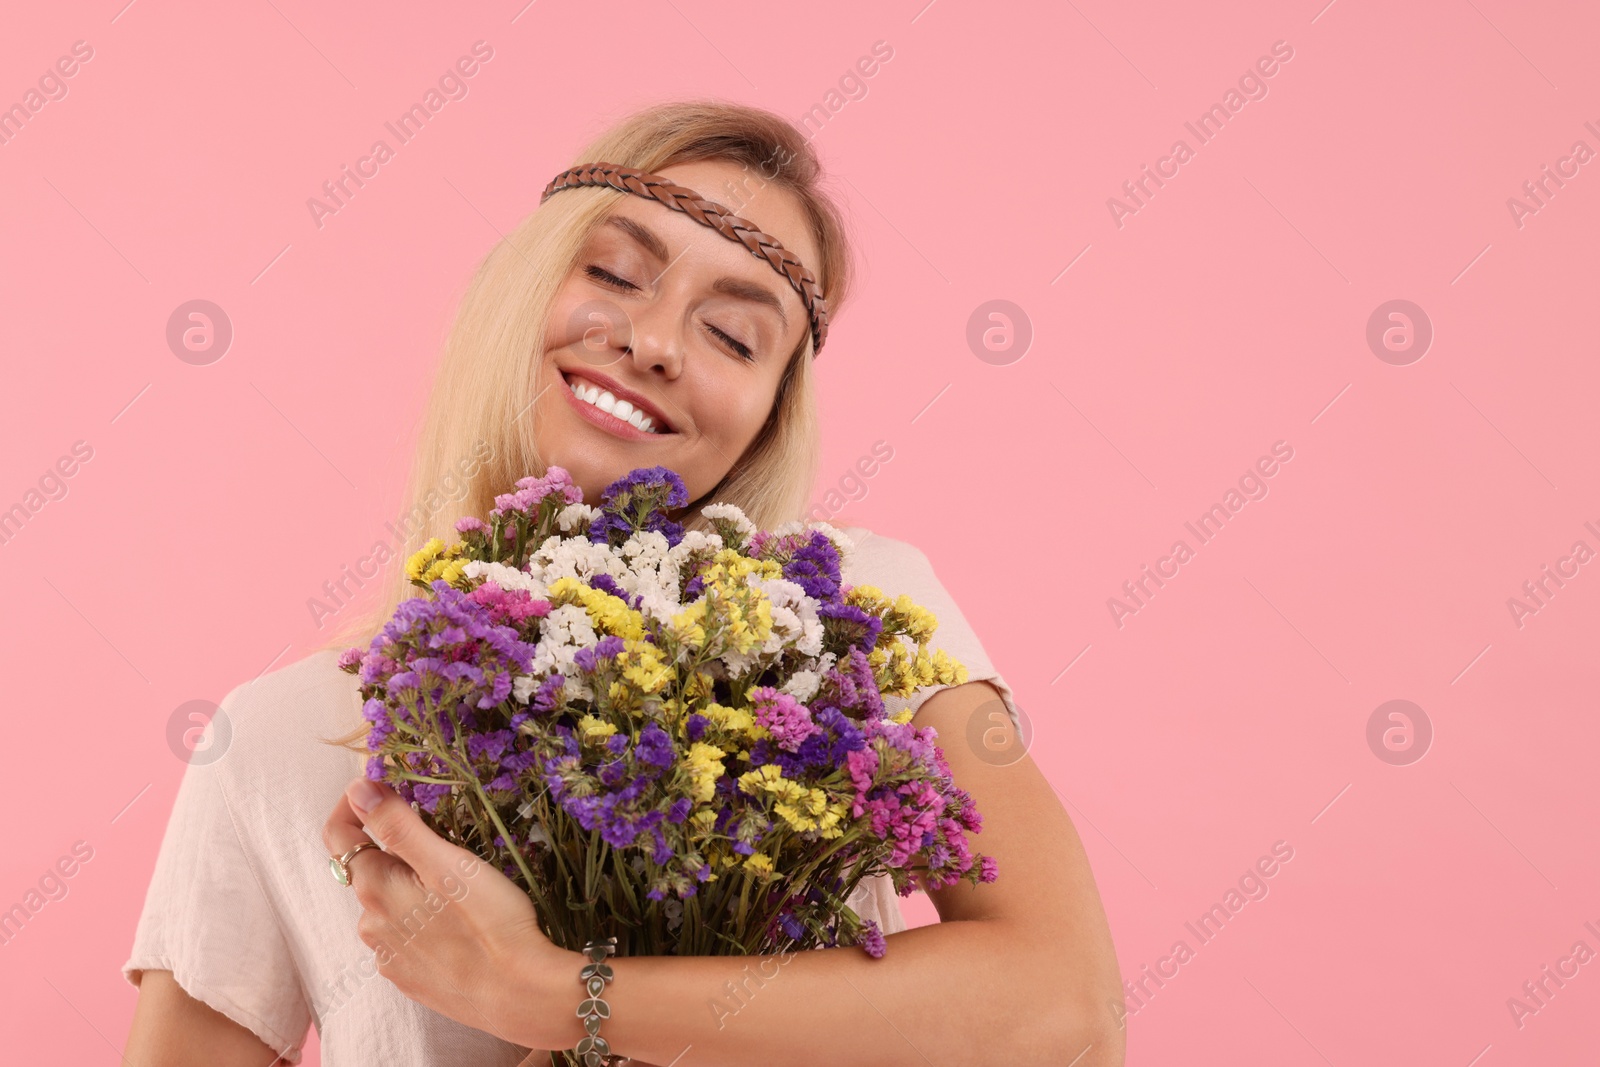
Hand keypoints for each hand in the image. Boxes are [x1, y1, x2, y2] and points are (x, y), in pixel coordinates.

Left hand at [322, 778, 587, 1051]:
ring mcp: (388, 956)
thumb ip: (397, 825)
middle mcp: (369, 924)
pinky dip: (422, 919)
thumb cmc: (489, 923)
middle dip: (396, 847)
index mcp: (375, 888)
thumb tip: (358, 787)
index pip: (338, 833)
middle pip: (369, 869)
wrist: (519, 994)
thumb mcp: (447, 862)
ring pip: (389, 904)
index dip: (355, 802)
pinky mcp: (409, 978)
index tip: (384, 783)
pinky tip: (458, 923)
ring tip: (459, 886)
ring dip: (410, 886)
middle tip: (445, 838)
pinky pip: (404, 936)